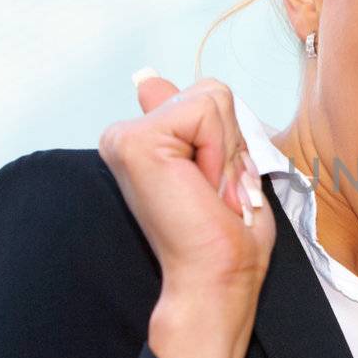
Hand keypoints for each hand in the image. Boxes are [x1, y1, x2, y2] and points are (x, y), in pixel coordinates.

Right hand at [97, 70, 276, 357]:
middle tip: (215, 192)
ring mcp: (126, 136)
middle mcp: (126, 135)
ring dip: (227, 151)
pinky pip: (206, 112)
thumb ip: (191, 123)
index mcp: (145, 142)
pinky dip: (220, 151)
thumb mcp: (218, 165)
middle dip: (231, 144)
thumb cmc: (223, 238)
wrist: (214, 278)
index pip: (207, 100)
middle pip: (211, 93)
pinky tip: (202, 187)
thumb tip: (146, 80)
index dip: (230, 144)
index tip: (215, 189)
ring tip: (209, 192)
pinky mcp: (135, 141)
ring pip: (211, 97)